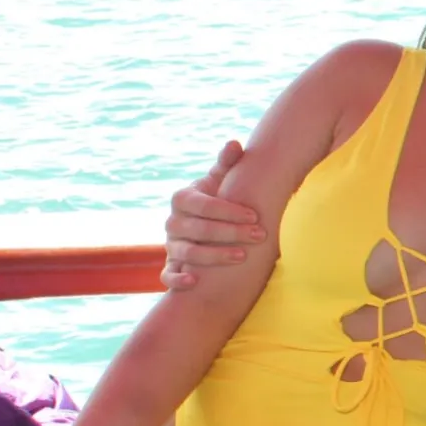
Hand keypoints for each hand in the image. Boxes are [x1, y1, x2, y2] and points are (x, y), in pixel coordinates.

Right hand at [161, 140, 264, 290]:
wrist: (204, 226)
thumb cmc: (217, 201)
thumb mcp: (221, 181)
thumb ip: (227, 164)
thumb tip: (235, 143)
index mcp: (183, 198)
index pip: (203, 204)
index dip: (228, 211)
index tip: (255, 216)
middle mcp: (173, 221)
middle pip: (198, 229)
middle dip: (230, 233)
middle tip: (260, 236)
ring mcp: (170, 244)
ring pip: (186, 253)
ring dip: (214, 256)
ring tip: (243, 256)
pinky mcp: (170, 266)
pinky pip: (166, 276)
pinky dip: (177, 279)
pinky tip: (195, 282)